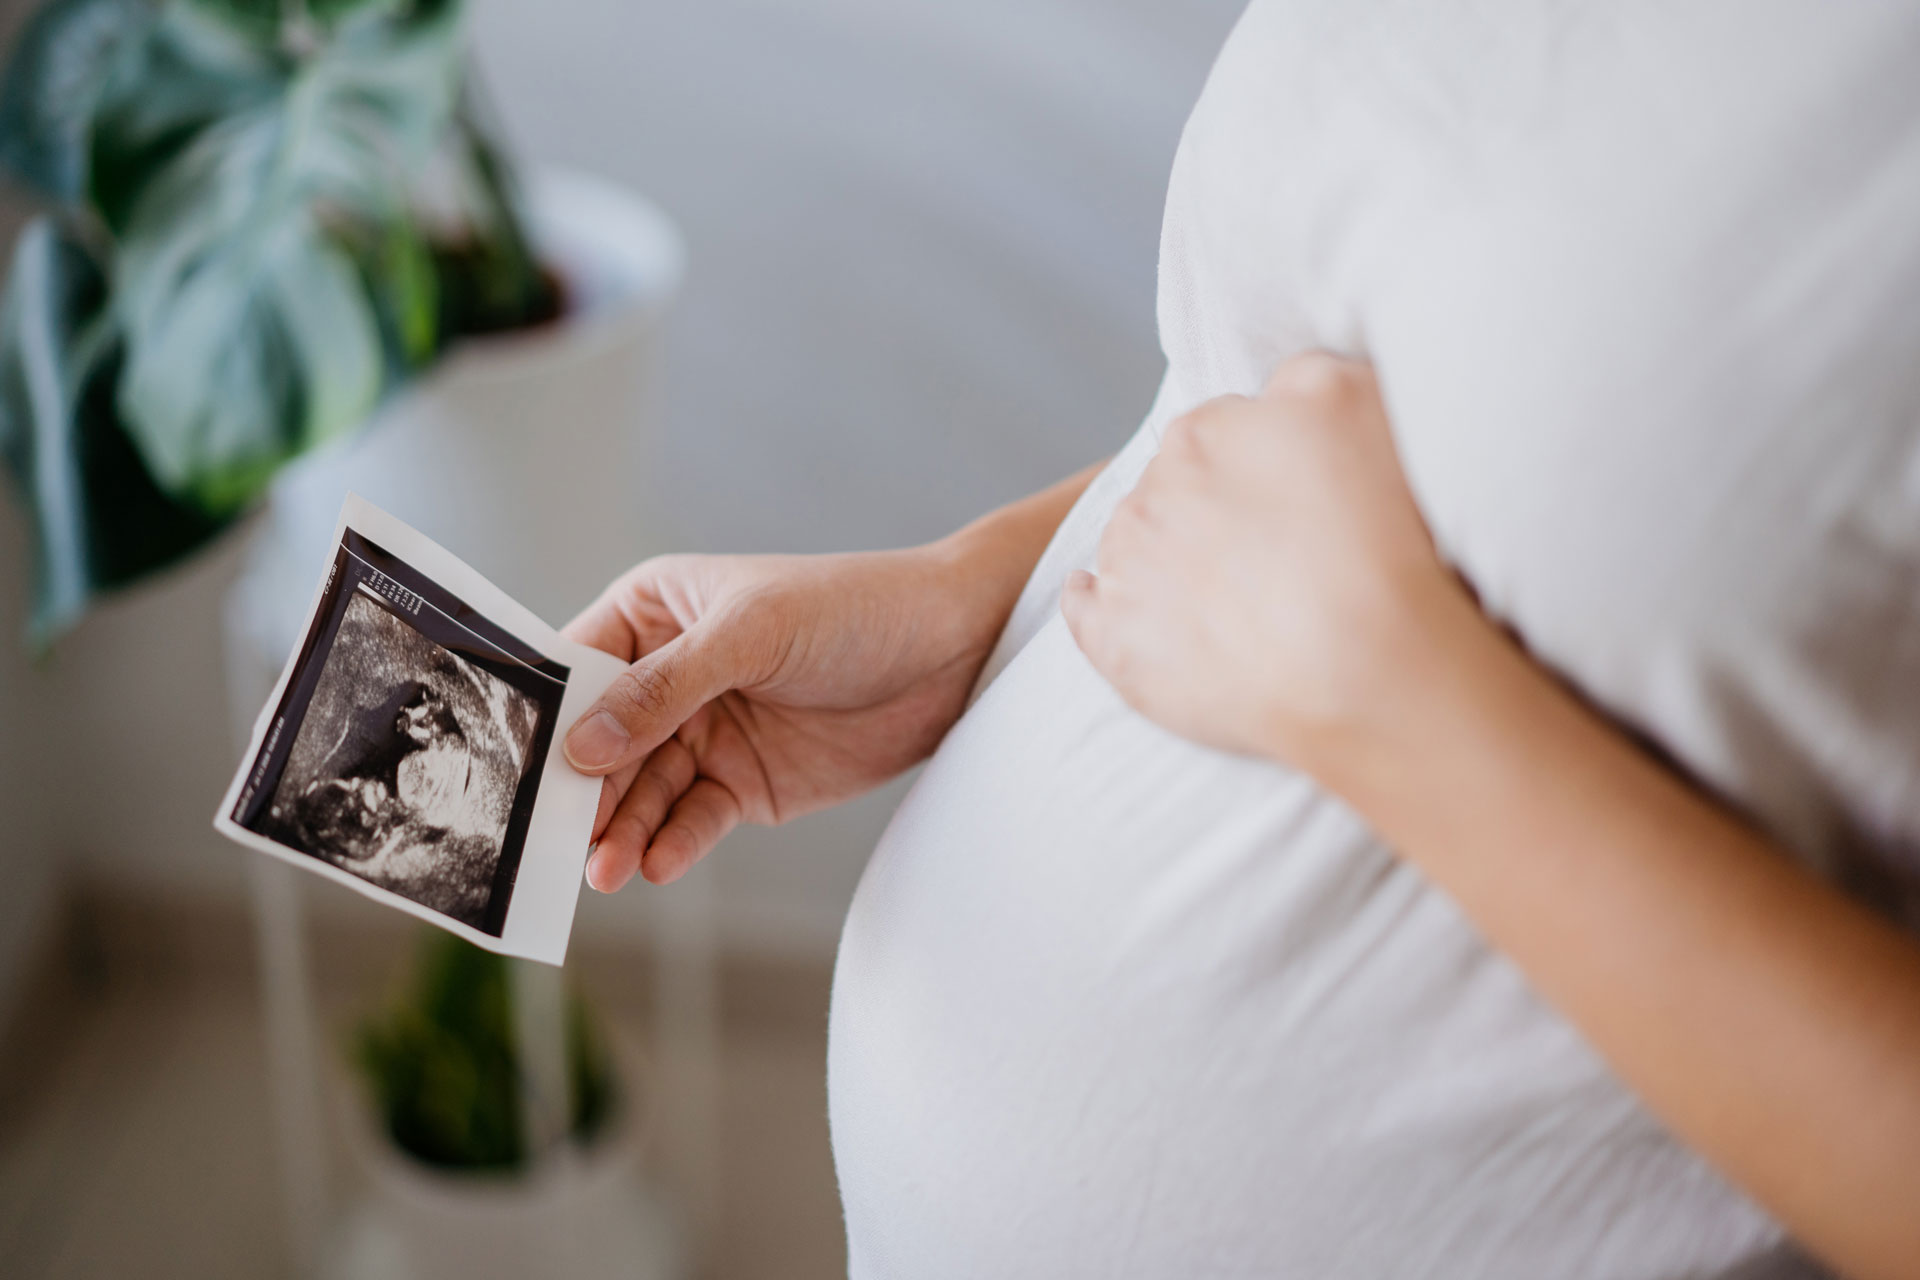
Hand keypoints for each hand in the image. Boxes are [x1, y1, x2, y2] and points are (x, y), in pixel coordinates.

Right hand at [562, 546, 1004, 889]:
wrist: (954, 650)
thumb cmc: (853, 608)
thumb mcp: (754, 633)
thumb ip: (665, 689)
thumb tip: (582, 747)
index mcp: (652, 613)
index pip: (574, 668)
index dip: (541, 718)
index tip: (506, 770)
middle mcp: (667, 676)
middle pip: (600, 744)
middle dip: (576, 793)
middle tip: (547, 844)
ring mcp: (705, 734)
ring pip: (642, 792)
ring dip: (621, 831)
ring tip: (605, 871)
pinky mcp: (745, 785)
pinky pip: (695, 820)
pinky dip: (674, 843)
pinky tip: (658, 865)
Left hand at [1062, 353, 1478, 774]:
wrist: (1360, 667)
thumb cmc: (1377, 532)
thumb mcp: (1360, 400)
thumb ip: (1305, 376)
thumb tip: (1277, 388)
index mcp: (1202, 432)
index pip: (1219, 433)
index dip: (1260, 466)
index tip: (1294, 501)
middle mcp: (1148, 493)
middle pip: (1173, 489)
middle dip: (1214, 512)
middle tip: (1273, 555)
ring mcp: (1125, 570)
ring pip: (1132, 545)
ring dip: (1165, 559)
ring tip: (1230, 599)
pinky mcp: (1114, 643)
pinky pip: (1086, 610)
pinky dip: (1095, 605)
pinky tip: (1127, 616)